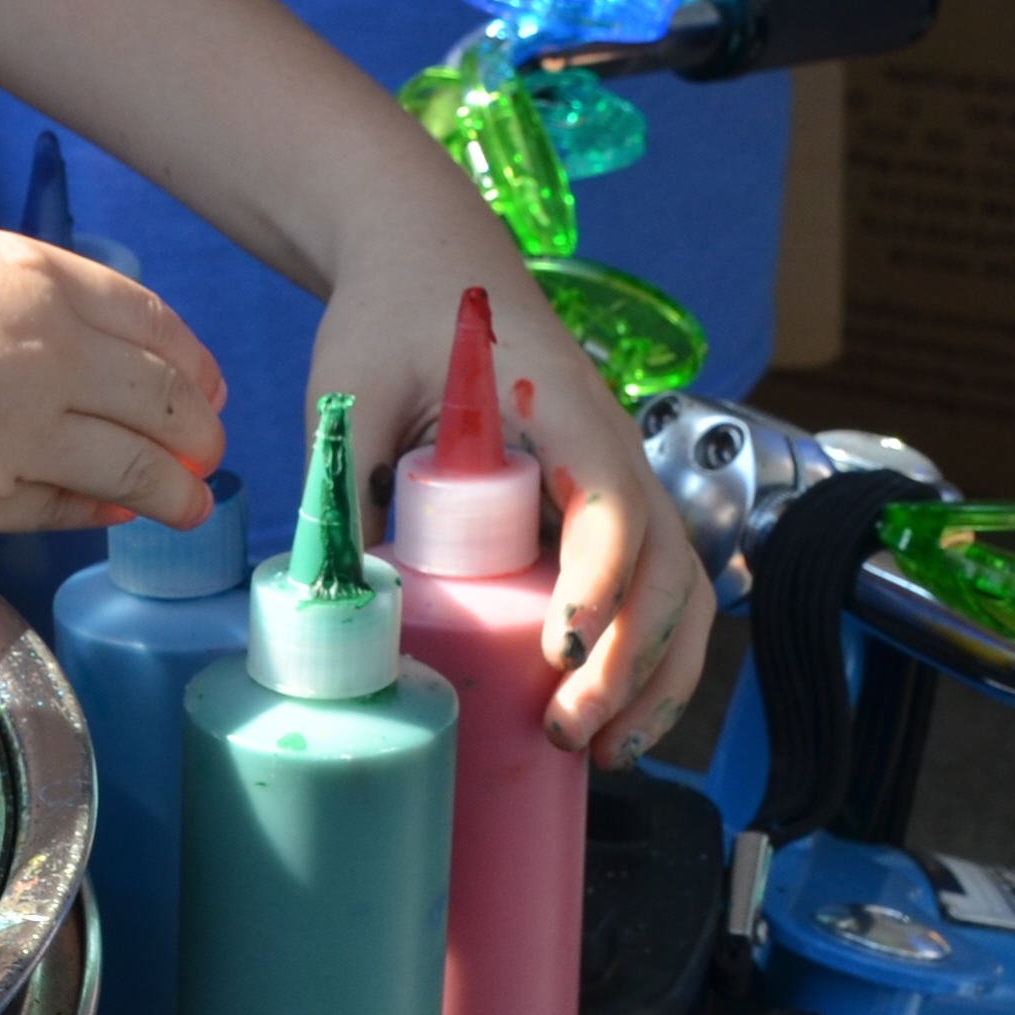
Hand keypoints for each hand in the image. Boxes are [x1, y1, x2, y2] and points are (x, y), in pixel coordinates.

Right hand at [0, 224, 227, 534]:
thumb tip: (45, 346)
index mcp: (30, 274)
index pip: (151, 320)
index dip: (189, 358)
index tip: (204, 382)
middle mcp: (45, 348)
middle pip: (162, 395)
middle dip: (196, 427)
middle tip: (206, 449)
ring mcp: (19, 427)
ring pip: (134, 465)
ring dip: (173, 489)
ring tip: (189, 503)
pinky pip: (66, 509)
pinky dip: (100, 513)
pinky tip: (113, 515)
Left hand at [304, 234, 712, 769]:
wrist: (428, 262)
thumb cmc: (391, 314)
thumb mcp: (352, 385)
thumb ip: (343, 479)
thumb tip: (337, 605)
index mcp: (560, 406)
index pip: (612, 501)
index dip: (601, 582)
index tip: (563, 649)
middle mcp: (610, 446)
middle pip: (663, 566)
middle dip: (631, 662)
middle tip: (566, 731)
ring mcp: (615, 481)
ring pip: (677, 590)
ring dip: (656, 677)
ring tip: (601, 753)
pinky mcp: (600, 512)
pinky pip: (651, 592)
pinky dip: (648, 661)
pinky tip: (610, 722)